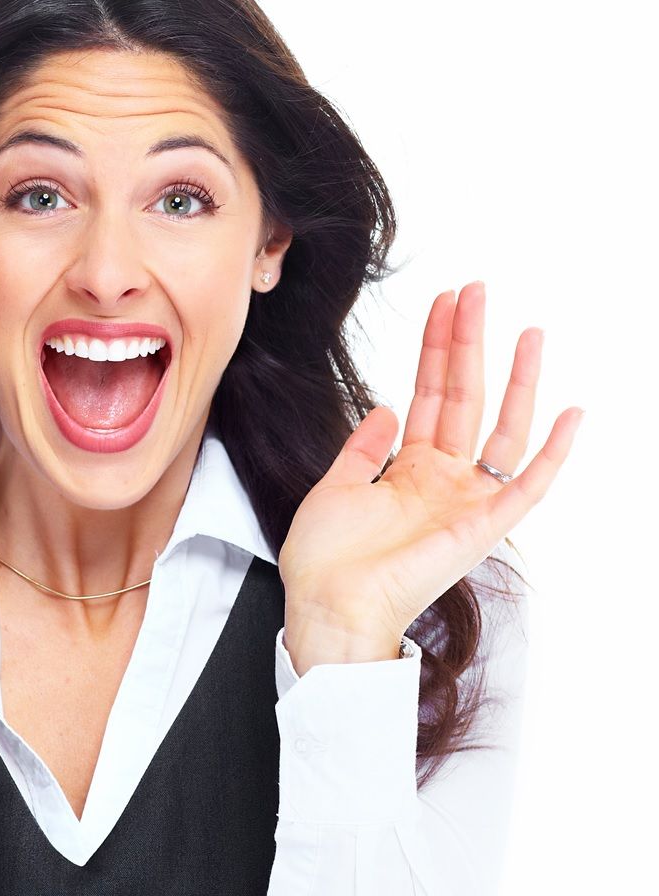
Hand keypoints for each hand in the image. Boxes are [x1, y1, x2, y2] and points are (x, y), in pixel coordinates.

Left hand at [278, 281, 582, 656]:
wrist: (327, 604)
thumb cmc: (325, 558)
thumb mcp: (334, 486)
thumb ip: (363, 448)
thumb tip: (386, 406)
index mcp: (407, 469)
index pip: (429, 394)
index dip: (436, 348)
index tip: (444, 303)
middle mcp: (442, 480)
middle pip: (464, 397)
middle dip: (469, 343)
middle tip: (476, 291)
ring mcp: (465, 500)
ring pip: (501, 427)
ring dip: (515, 380)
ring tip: (526, 330)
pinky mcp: (482, 527)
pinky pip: (527, 486)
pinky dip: (553, 453)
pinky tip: (571, 412)